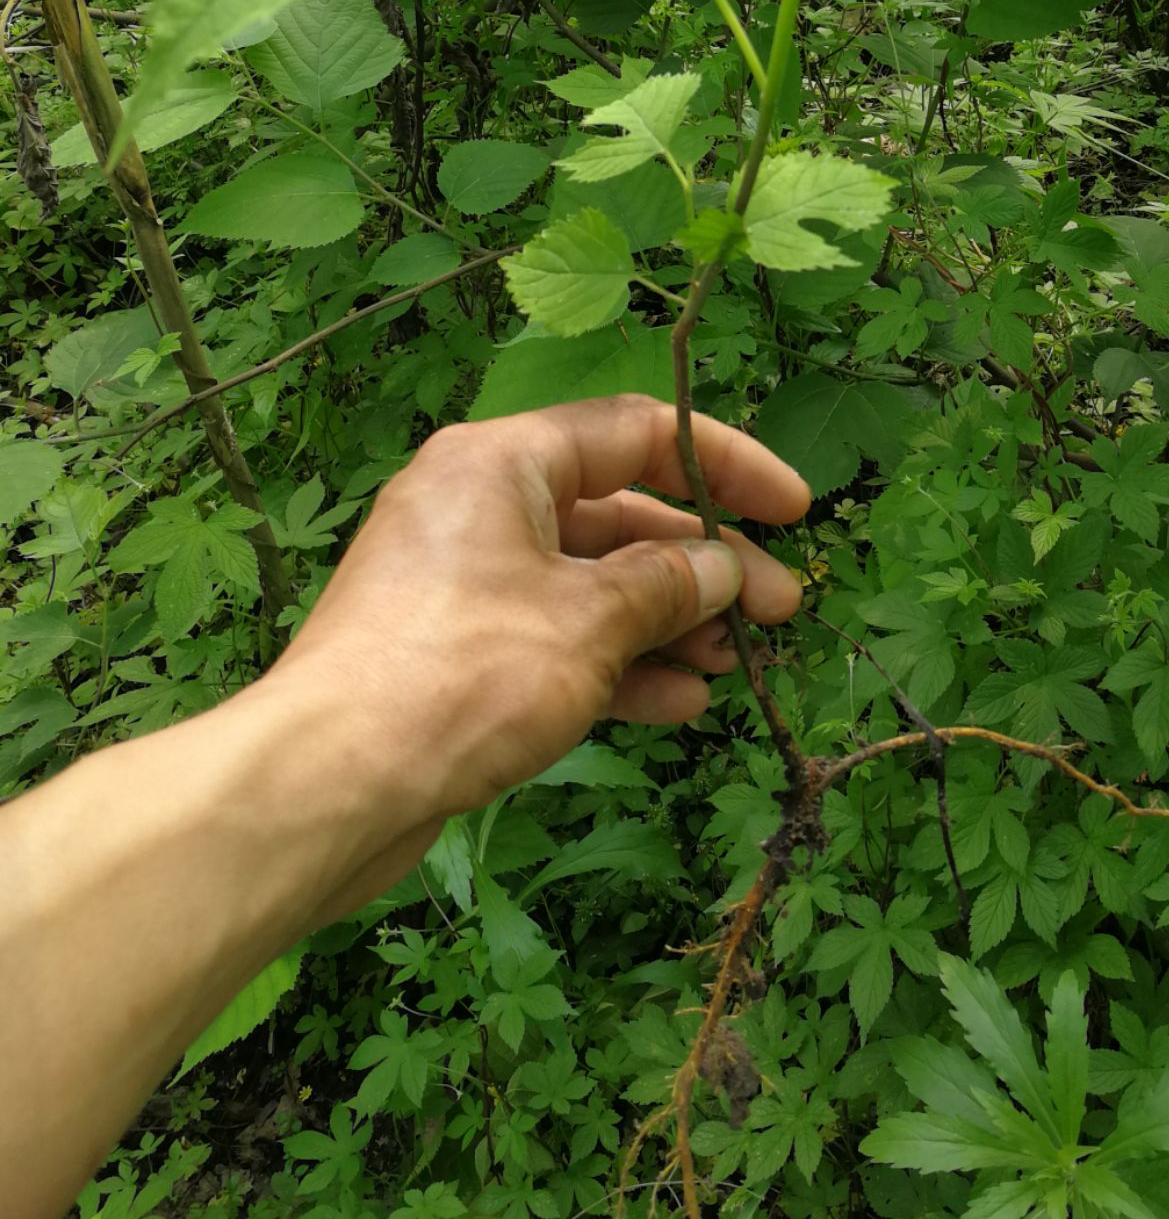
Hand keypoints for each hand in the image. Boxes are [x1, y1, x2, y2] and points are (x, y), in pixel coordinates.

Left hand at [260, 395, 809, 909]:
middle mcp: (478, 506)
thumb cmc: (462, 675)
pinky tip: (678, 706)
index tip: (794, 511)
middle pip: (618, 514)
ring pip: (590, 584)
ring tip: (734, 667)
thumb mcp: (588, 621)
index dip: (727, 467)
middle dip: (704, 565)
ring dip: (668, 622)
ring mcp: (463, 583)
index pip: (638, 433)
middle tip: (778, 613)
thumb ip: (668, 585)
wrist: (325, 785)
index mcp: (501, 461)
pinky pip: (555, 640)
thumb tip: (722, 569)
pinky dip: (616, 665)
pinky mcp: (453, 655)